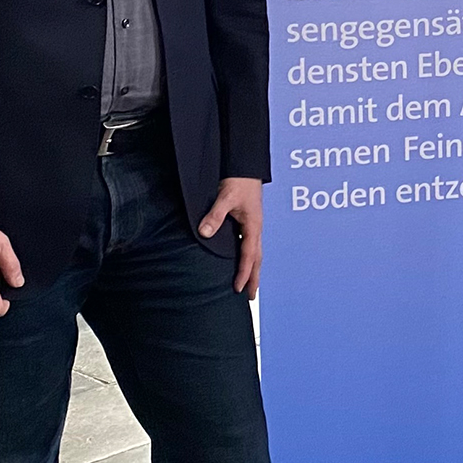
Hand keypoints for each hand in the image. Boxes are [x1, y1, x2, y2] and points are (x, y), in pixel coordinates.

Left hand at [200, 177, 263, 297]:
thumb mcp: (225, 197)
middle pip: (257, 259)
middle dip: (254, 278)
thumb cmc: (239, 180)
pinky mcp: (249, 221)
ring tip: (249, 284)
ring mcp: (254, 225)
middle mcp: (256, 228)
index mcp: (253, 225)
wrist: (246, 166)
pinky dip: (249, 258)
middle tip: (250, 296)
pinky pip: (251, 245)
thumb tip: (205, 233)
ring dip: (253, 269)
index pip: (249, 255)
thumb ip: (215, 215)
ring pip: (256, 253)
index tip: (238, 288)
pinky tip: (243, 261)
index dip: (244, 273)